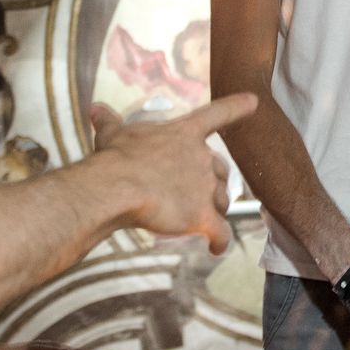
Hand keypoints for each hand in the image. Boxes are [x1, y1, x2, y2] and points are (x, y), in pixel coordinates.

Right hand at [94, 93, 255, 253]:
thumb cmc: (114, 158)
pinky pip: (221, 232)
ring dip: (214, 210)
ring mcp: (205, 188)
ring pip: (222, 201)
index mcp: (184, 133)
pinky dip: (220, 241)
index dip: (236, 107)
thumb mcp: (112, 134)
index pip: (217, 114)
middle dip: (212, 182)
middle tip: (192, 193)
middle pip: (221, 171)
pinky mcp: (202, 217)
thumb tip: (95, 109)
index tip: (253, 101)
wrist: (116, 187)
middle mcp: (202, 157)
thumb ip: (109, 121)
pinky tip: (214, 248)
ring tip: (192, 220)